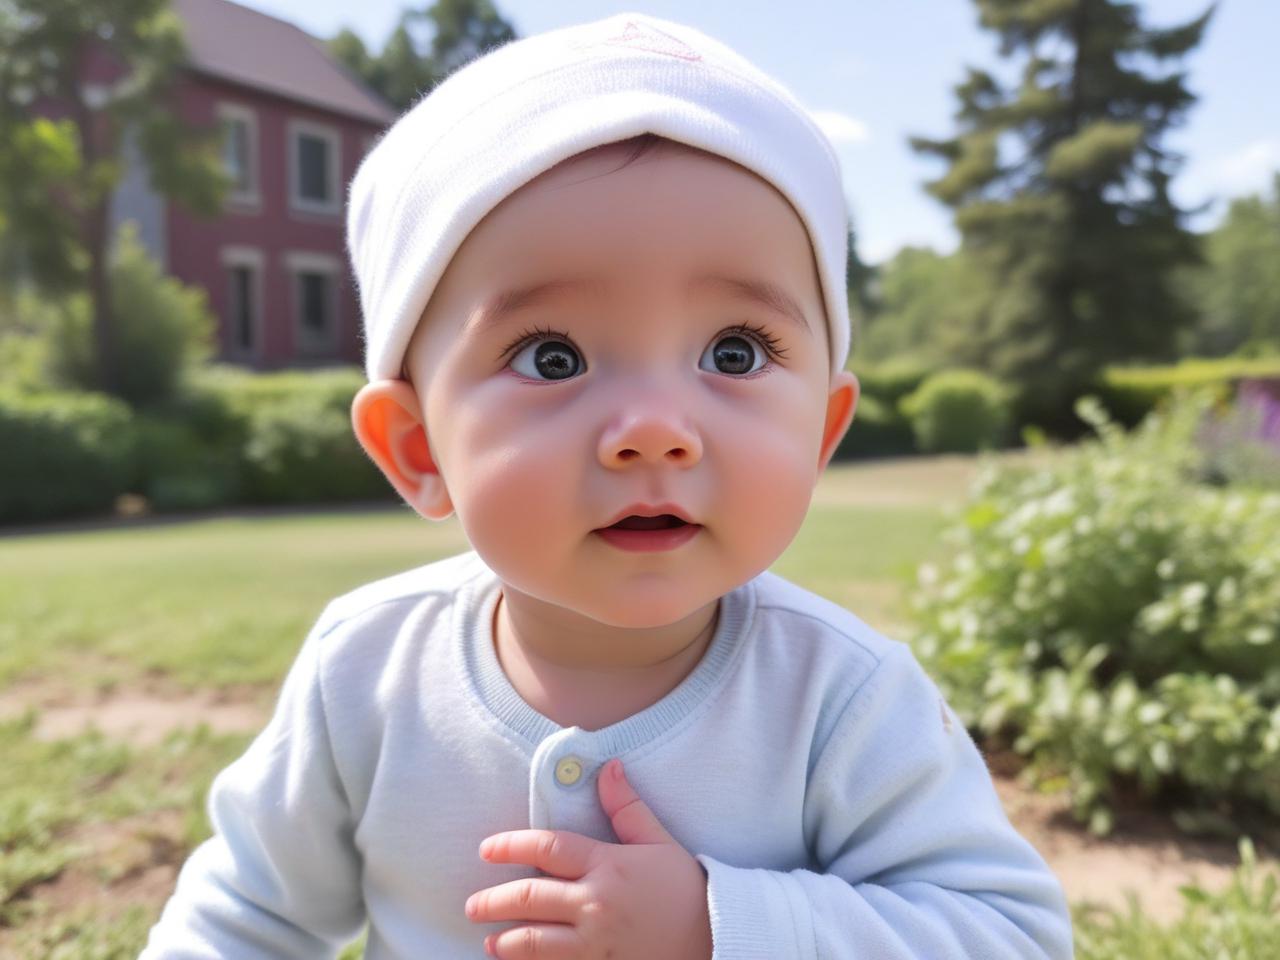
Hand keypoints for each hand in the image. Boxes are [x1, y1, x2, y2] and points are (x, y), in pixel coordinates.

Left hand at [465, 758, 713, 959]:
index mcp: (607, 865)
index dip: (511, 846)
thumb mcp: (659, 843)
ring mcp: (596, 944)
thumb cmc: (687, 889)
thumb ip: (626, 807)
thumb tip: (607, 766)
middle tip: (473, 905)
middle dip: (493, 902)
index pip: (547, 847)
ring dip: (505, 942)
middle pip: (528, 898)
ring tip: (490, 940)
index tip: (486, 849)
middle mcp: (595, 904)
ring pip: (534, 943)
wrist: (719, 938)